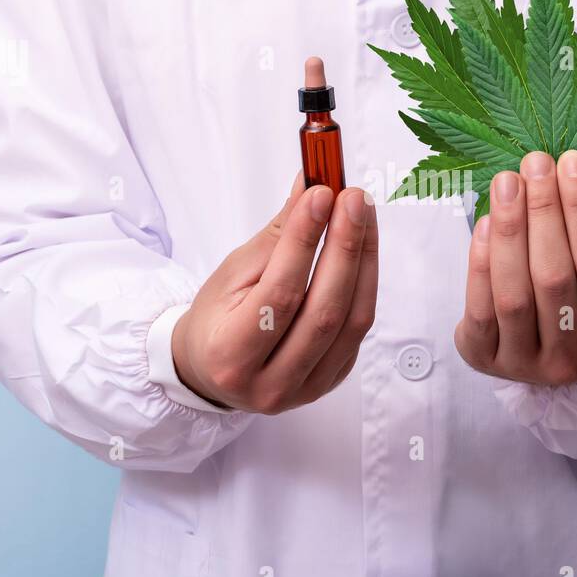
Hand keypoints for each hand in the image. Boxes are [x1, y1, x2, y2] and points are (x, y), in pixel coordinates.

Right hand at [172, 176, 378, 413]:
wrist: (212, 368)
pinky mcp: (331, 382)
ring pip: (352, 322)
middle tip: (352, 199)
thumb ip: (278, 235)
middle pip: (323, 312)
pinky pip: (358, 331)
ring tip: (362, 215)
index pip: (279, 295)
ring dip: (363, 261)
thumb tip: (311, 186)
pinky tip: (362, 250)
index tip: (320, 195)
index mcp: (231, 357)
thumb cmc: (218, 318)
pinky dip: (365, 284)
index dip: (304, 242)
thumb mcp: (234, 273)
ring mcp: (306, 389)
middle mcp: (271, 384)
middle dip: (344, 247)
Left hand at [455, 150, 576, 386]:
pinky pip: (480, 308)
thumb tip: (564, 168)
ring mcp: (526, 365)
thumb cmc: (571, 303)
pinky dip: (482, 261)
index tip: (572, 162)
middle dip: (544, 212)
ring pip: (514, 293)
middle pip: (554, 277)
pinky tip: (487, 223)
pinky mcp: (485, 360)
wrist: (535, 355)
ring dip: (510, 230)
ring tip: (507, 182)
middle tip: (536, 163)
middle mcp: (572, 362)